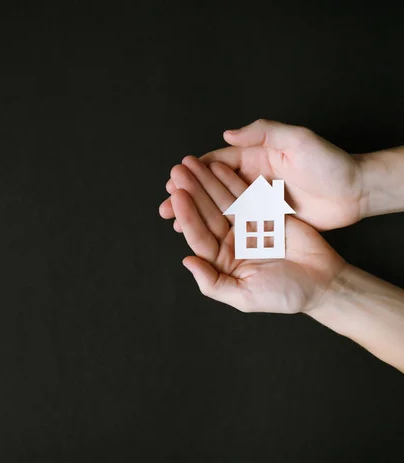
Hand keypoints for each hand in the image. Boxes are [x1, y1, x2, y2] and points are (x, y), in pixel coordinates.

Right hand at [161, 119, 362, 230]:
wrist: (355, 191)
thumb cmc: (329, 162)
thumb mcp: (297, 139)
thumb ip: (263, 133)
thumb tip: (227, 135)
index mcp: (255, 156)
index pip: (216, 163)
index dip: (193, 173)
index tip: (174, 181)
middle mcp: (252, 177)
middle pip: (211, 187)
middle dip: (188, 196)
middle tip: (166, 206)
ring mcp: (259, 198)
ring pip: (219, 206)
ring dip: (197, 213)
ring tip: (176, 223)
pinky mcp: (267, 217)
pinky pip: (236, 221)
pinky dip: (217, 227)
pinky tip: (203, 235)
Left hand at [171, 161, 345, 312]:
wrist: (324, 282)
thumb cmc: (286, 294)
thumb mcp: (245, 297)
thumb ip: (213, 283)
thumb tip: (186, 261)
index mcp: (221, 261)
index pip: (199, 235)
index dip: (187, 215)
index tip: (177, 195)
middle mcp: (229, 242)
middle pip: (206, 213)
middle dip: (192, 191)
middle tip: (177, 171)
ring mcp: (245, 226)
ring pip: (222, 200)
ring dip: (206, 181)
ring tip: (190, 163)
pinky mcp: (263, 213)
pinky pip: (244, 195)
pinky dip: (231, 180)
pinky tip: (216, 166)